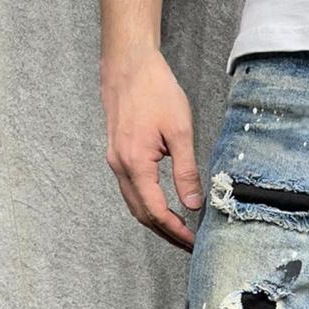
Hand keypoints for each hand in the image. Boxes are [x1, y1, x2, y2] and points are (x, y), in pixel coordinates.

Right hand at [100, 48, 201, 250]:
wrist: (128, 63)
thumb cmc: (156, 90)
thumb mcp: (180, 132)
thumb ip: (186, 172)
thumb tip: (193, 205)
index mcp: (135, 163)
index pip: (155, 210)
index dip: (175, 230)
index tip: (193, 242)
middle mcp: (119, 165)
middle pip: (141, 213)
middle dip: (166, 233)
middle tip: (189, 245)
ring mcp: (115, 160)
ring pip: (134, 203)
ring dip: (156, 221)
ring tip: (180, 231)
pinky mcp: (118, 154)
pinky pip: (131, 190)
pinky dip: (147, 205)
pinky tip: (165, 209)